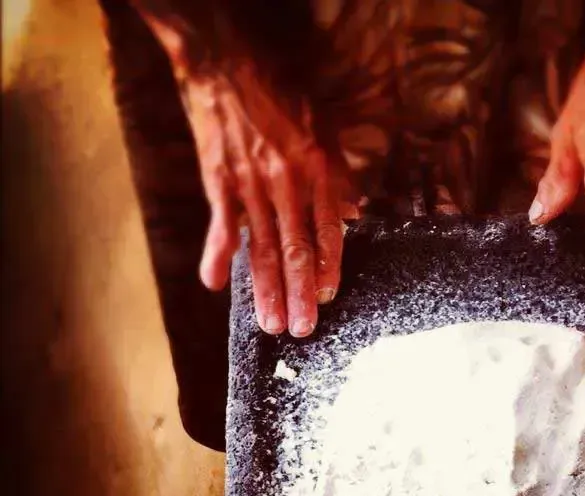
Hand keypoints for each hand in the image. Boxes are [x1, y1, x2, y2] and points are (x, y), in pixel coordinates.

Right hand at [145, 15, 351, 336]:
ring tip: (269, 323)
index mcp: (318, 170)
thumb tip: (352, 214)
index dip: (327, 266)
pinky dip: (217, 255)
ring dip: (265, 289)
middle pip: (295, 249)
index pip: (327, 230)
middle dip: (299, 294)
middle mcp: (287, 183)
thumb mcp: (324, 128)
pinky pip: (221, 226)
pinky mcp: (219, 181)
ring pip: (261, 247)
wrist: (225, 60)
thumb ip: (338, 176)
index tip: (326, 296)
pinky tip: (214, 284)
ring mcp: (251, 185)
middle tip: (302, 329)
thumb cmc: (280, 92)